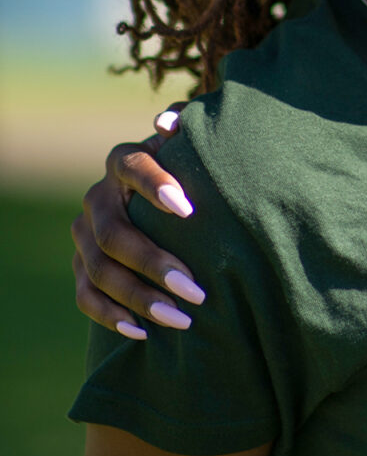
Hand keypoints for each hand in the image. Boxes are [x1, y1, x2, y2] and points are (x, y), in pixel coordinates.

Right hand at [72, 107, 205, 339]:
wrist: (171, 199)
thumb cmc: (192, 167)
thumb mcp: (193, 143)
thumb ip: (188, 125)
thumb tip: (167, 123)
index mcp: (124, 162)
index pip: (132, 166)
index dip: (155, 184)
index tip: (188, 208)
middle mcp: (98, 198)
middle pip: (115, 235)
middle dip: (154, 264)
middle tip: (196, 289)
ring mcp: (84, 234)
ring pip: (99, 271)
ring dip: (139, 298)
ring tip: (181, 318)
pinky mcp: (81, 265)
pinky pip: (85, 296)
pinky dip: (111, 316)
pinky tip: (143, 332)